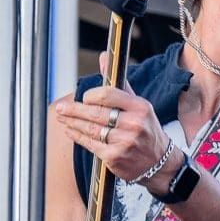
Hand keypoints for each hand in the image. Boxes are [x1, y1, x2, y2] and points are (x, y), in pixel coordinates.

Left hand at [52, 51, 177, 187]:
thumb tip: (103, 58)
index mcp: (139, 107)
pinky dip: (78, 136)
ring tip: (62, 117)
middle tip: (60, 107)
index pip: (108, 95)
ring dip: (72, 122)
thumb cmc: (146, 129)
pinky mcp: (115, 157)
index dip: (91, 96)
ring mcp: (124, 142)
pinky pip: (90, 144)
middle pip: (95, 113)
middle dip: (73, 110)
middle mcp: (133, 124)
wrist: (159, 162)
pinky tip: (71, 131)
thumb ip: (119, 84)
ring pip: (90, 129)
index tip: (83, 97)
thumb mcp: (139, 105)